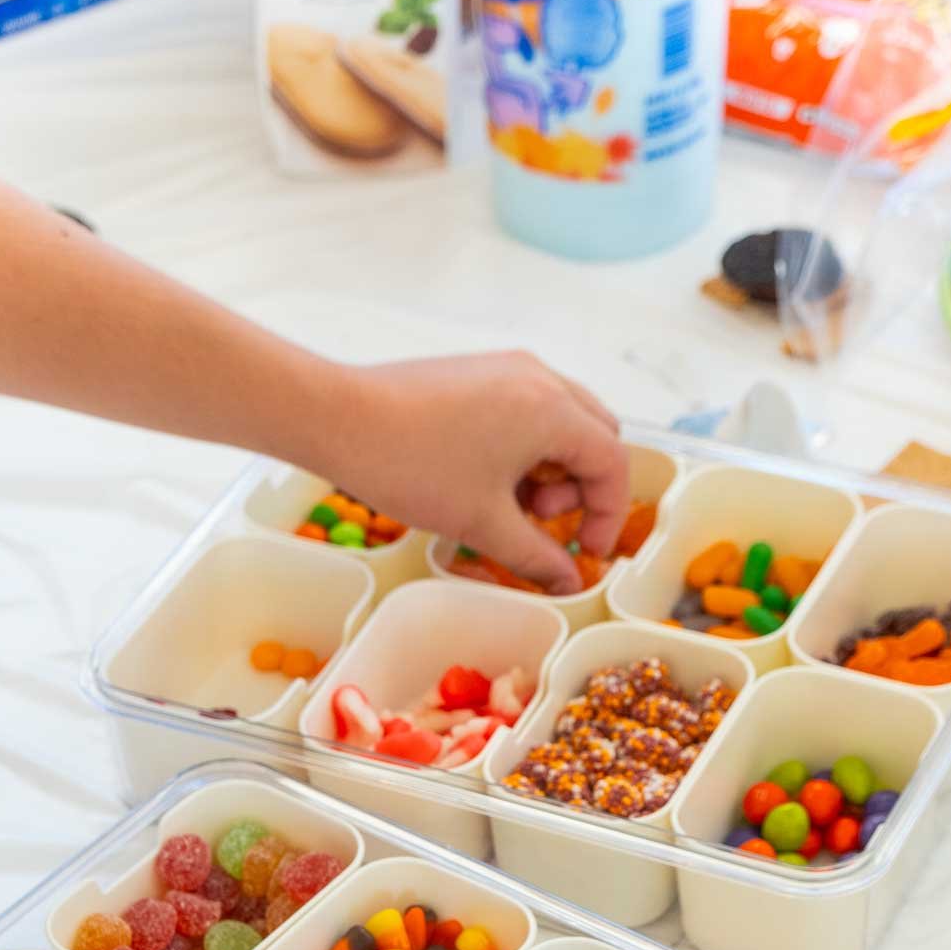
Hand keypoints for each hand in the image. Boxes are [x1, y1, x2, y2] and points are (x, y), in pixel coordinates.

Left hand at [334, 352, 629, 593]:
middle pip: (595, 434)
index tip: (586, 551)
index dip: (609, 515)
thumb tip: (566, 581)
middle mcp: (539, 378)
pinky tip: (485, 476)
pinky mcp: (479, 371)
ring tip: (509, 501)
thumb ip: (535, 556)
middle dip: (582, 486)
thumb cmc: (411, 466)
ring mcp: (508, 368)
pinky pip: (527, 408)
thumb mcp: (482, 523)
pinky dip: (525, 446)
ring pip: (562, 420)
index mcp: (552, 410)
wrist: (338, 418)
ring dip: (553, 466)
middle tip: (543, 520)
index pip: (612, 462)